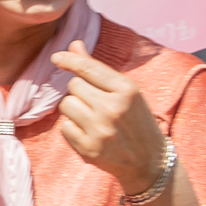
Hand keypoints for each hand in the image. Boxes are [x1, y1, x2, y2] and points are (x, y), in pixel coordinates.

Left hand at [54, 44, 168, 198]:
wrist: (149, 161)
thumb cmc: (136, 120)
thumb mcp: (125, 91)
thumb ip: (97, 69)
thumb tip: (74, 45)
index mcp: (126, 90)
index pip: (88, 68)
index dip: (70, 60)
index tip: (57, 57)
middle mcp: (113, 108)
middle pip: (74, 85)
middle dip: (80, 91)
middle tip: (96, 103)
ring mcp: (100, 130)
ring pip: (66, 105)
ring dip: (74, 109)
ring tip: (92, 117)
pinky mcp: (89, 149)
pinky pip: (64, 127)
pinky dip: (72, 128)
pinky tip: (90, 133)